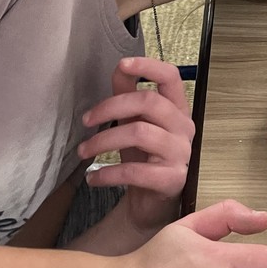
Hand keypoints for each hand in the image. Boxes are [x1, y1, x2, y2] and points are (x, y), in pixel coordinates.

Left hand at [77, 57, 194, 234]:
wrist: (151, 204)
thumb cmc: (144, 158)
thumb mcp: (135, 123)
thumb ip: (129, 95)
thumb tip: (120, 67)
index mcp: (177, 109)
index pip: (171, 77)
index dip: (148, 66)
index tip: (123, 64)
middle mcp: (184, 127)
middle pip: (148, 101)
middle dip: (110, 107)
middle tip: (85, 120)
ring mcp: (181, 154)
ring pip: (139, 132)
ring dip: (103, 141)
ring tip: (83, 151)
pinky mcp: (172, 180)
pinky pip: (134, 171)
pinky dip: (107, 173)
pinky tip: (92, 177)